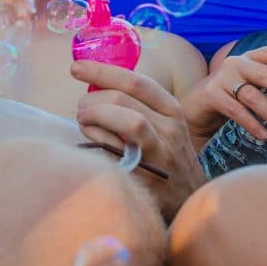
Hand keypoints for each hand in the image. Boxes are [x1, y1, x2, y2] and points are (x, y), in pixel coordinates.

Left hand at [72, 61, 204, 219]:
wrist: (189, 197)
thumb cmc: (167, 156)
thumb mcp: (164, 126)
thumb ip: (138, 106)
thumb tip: (95, 86)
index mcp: (171, 109)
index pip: (136, 81)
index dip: (104, 71)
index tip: (77, 68)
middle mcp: (170, 127)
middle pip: (125, 99)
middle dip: (93, 98)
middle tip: (81, 107)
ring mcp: (161, 152)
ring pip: (128, 120)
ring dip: (96, 115)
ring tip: (83, 119)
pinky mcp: (148, 175)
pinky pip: (120, 151)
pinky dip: (99, 139)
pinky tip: (91, 138)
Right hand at [181, 45, 266, 146]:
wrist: (196, 108)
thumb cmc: (231, 96)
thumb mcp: (249, 85)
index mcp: (249, 58)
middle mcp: (235, 63)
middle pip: (264, 74)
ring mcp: (221, 78)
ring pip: (252, 96)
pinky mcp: (210, 94)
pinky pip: (235, 110)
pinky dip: (252, 124)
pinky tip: (264, 135)